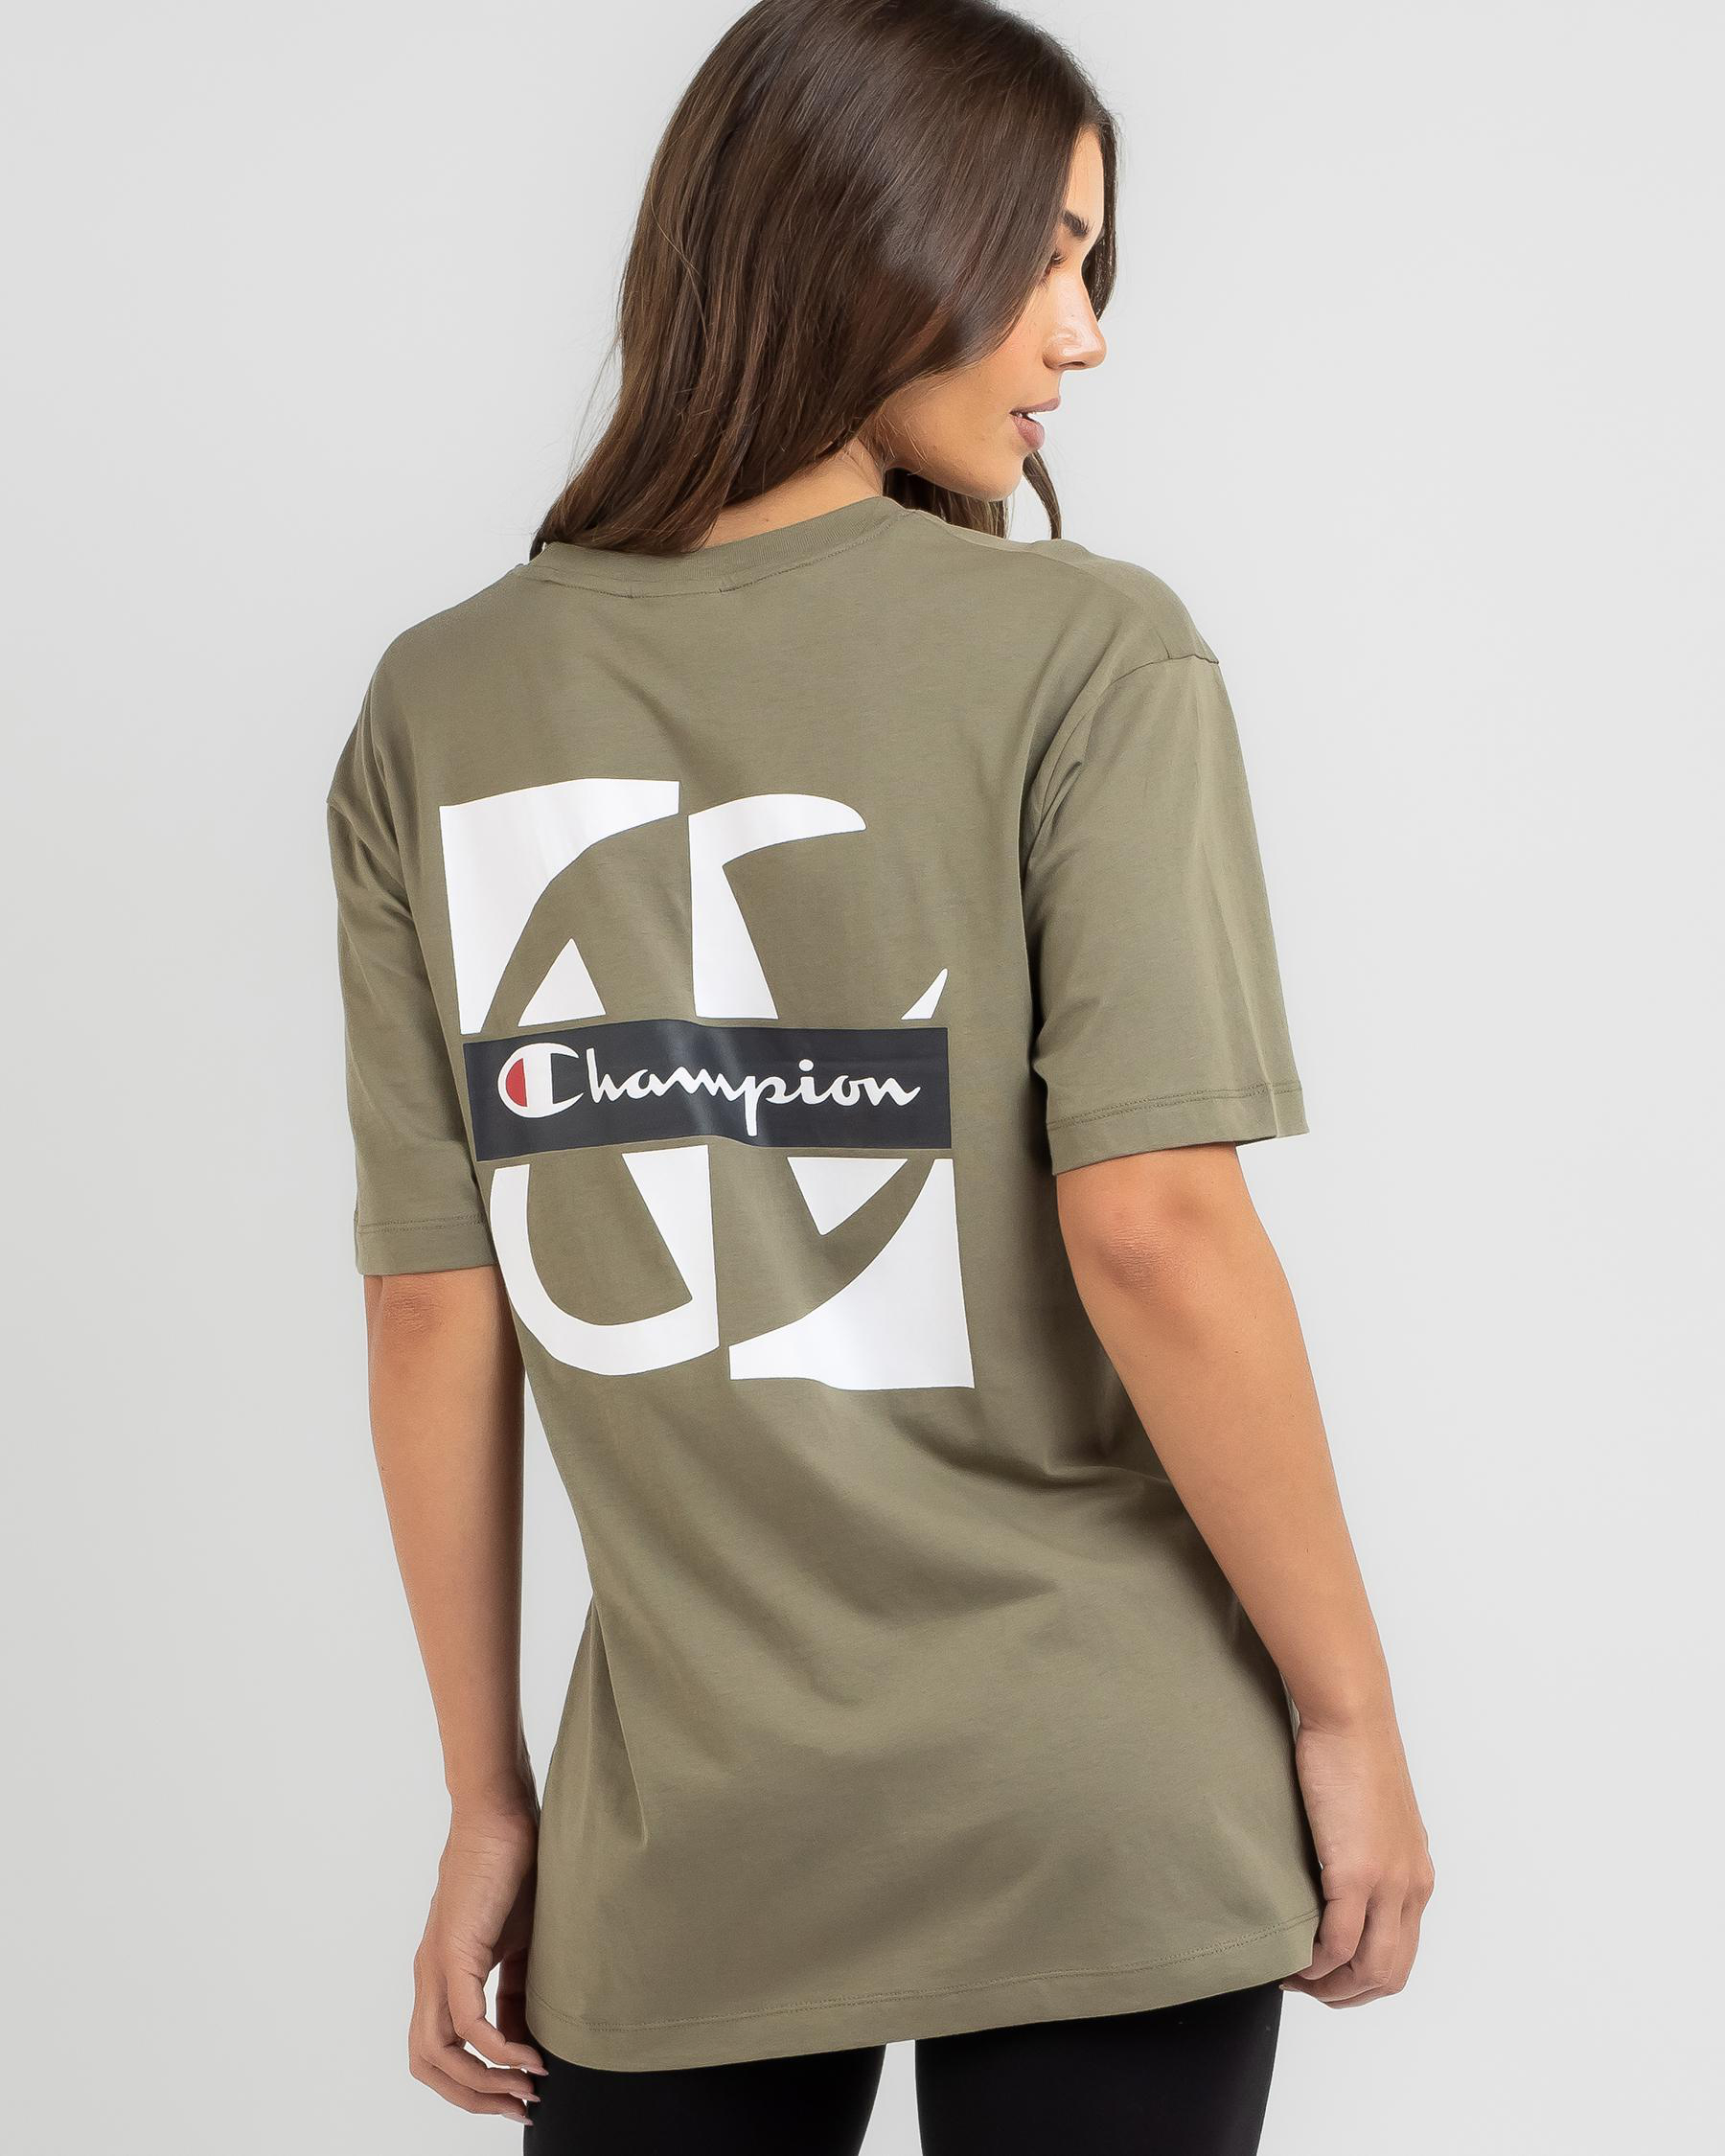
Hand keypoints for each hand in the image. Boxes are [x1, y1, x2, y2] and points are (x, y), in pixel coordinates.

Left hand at [409, 1805, 547, 2119]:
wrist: (501, 1812)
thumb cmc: (513, 1867)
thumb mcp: (520, 1942)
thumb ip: (516, 1989)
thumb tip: (527, 2039)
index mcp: (441, 1975)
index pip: (442, 2051)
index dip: (479, 2083)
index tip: (523, 2093)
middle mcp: (429, 1976)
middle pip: (428, 2065)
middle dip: (474, 2097)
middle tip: (520, 2107)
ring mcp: (437, 1965)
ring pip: (437, 2053)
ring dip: (482, 2082)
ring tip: (527, 2087)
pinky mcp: (455, 1951)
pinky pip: (465, 2021)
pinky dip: (495, 2048)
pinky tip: (527, 2054)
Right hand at [1282, 1713, 1434, 2005]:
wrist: (1352, 1717)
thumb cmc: (1350, 1753)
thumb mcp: (1369, 1816)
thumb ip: (1363, 1850)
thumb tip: (1333, 1870)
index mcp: (1416, 1876)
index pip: (1402, 1955)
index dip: (1363, 1978)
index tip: (1325, 1973)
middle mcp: (1411, 1887)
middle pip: (1389, 1974)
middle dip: (1346, 1994)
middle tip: (1305, 1986)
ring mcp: (1387, 1883)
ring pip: (1369, 1969)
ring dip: (1329, 1987)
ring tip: (1293, 1978)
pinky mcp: (1356, 1872)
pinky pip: (1338, 1942)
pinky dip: (1315, 1963)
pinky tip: (1291, 1959)